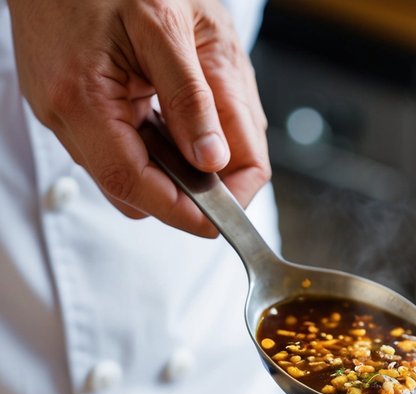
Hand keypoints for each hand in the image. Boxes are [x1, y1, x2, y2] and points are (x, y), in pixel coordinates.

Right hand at [8, 0, 270, 235]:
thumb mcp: (170, 23)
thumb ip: (193, 95)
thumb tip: (214, 160)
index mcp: (83, 96)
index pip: (135, 185)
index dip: (184, 212)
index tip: (225, 220)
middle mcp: (63, 114)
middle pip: (131, 189)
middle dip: (183, 190)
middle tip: (227, 171)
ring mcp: (59, 112)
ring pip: (125, 171)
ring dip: (168, 164)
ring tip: (198, 129)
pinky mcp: (64, 105)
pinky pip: (114, 145)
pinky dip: (150, 142)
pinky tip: (166, 111)